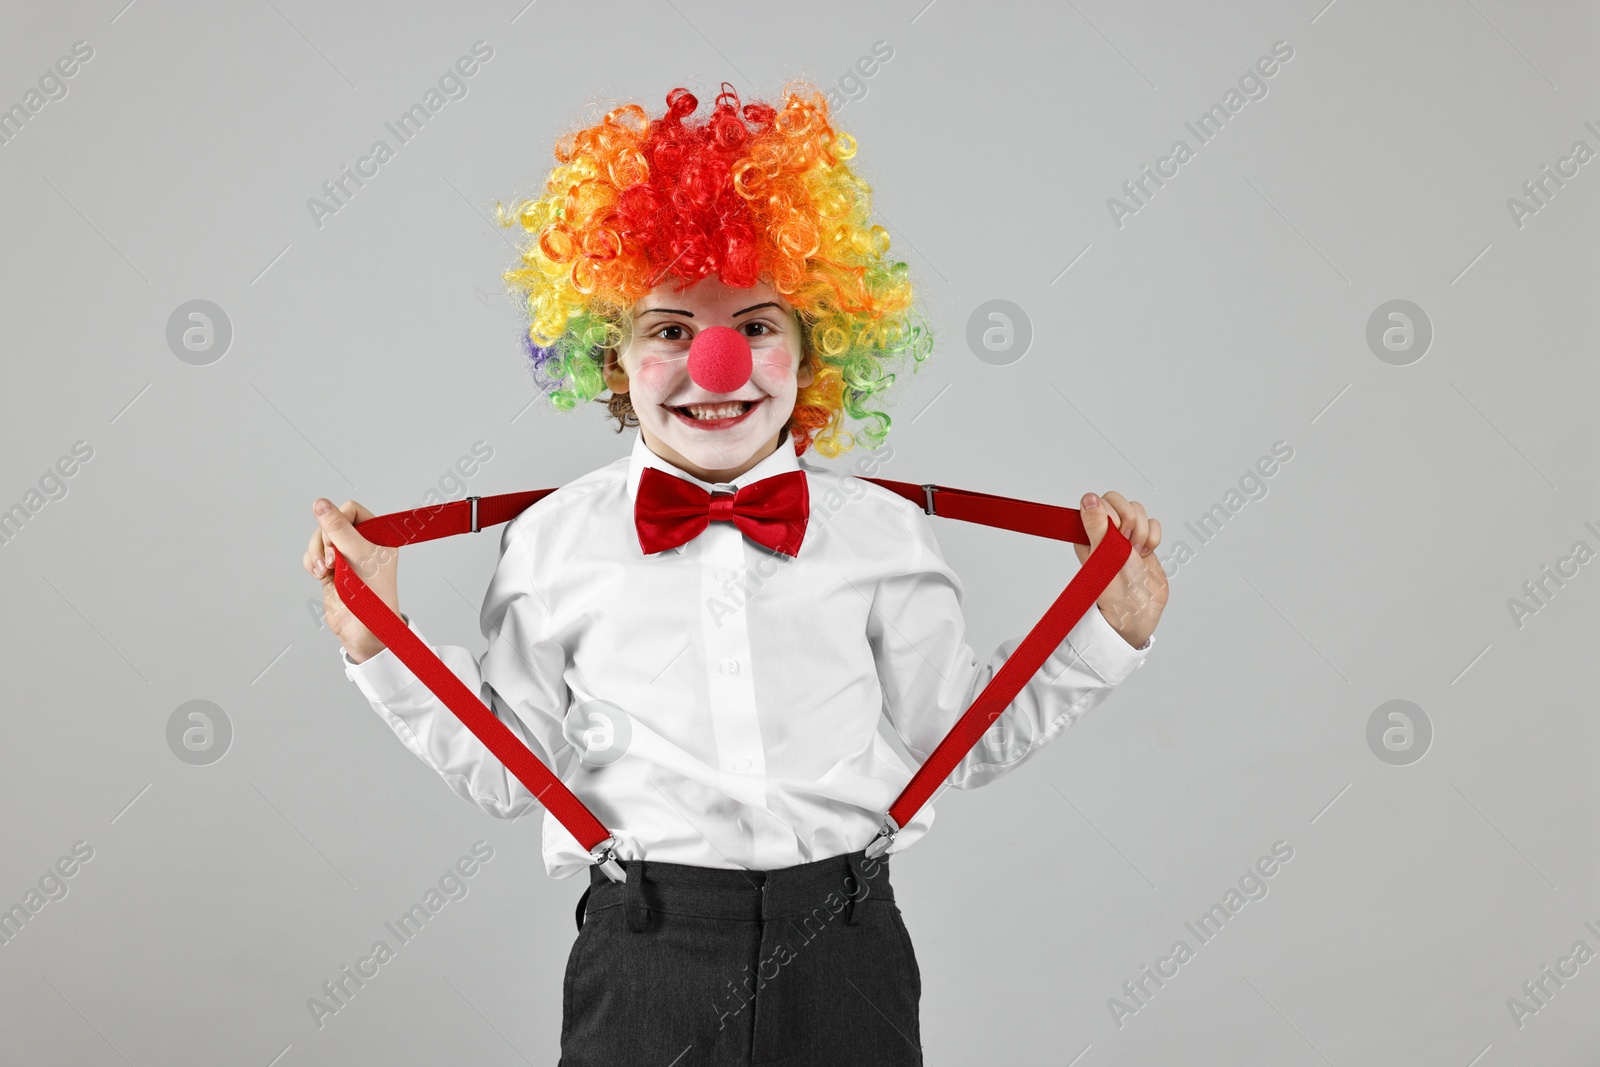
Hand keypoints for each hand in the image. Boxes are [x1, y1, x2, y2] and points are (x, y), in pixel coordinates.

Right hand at [303, 498, 398, 664]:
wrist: (363, 628)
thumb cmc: (372, 593)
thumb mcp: (358, 554)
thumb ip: (338, 528)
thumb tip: (319, 503)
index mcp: (379, 534)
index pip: (351, 509)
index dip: (339, 521)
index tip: (338, 542)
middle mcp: (363, 542)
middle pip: (330, 522)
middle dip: (325, 540)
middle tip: (333, 559)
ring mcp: (346, 555)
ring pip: (319, 538)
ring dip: (316, 552)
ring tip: (325, 569)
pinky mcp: (331, 569)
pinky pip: (312, 555)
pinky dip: (311, 563)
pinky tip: (320, 575)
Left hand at [1074, 491, 1167, 649]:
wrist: (1139, 612)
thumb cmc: (1115, 590)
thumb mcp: (1103, 555)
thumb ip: (1095, 525)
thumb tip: (1088, 497)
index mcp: (1088, 533)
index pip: (1099, 501)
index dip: (1112, 514)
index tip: (1115, 534)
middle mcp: (1105, 531)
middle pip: (1121, 502)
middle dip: (1130, 521)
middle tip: (1127, 544)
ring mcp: (1125, 535)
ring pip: (1139, 510)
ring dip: (1142, 532)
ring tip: (1135, 553)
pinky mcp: (1143, 540)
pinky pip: (1153, 523)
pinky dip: (1153, 538)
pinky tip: (1146, 554)